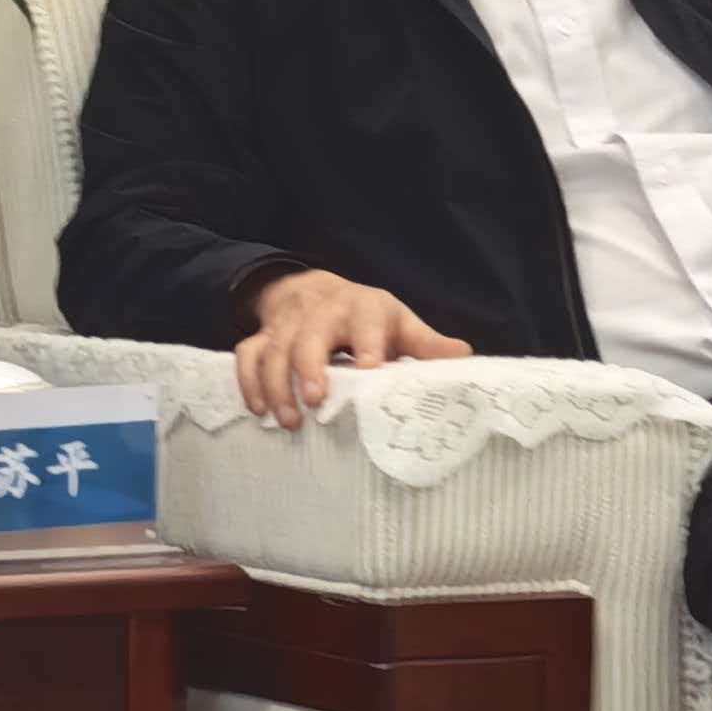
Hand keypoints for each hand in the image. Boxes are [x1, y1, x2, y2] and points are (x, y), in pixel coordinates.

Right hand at [234, 268, 473, 427]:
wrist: (314, 288)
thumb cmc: (366, 318)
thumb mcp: (398, 324)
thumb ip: (426, 345)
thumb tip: (464, 356)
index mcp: (363, 308)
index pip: (365, 323)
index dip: (366, 346)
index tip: (369, 372)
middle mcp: (322, 312)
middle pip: (308, 335)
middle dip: (308, 367)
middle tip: (315, 402)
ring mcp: (287, 325)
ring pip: (273, 349)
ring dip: (276, 385)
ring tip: (288, 422)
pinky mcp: (263, 336)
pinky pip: (247, 356)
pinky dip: (248, 382)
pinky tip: (258, 411)